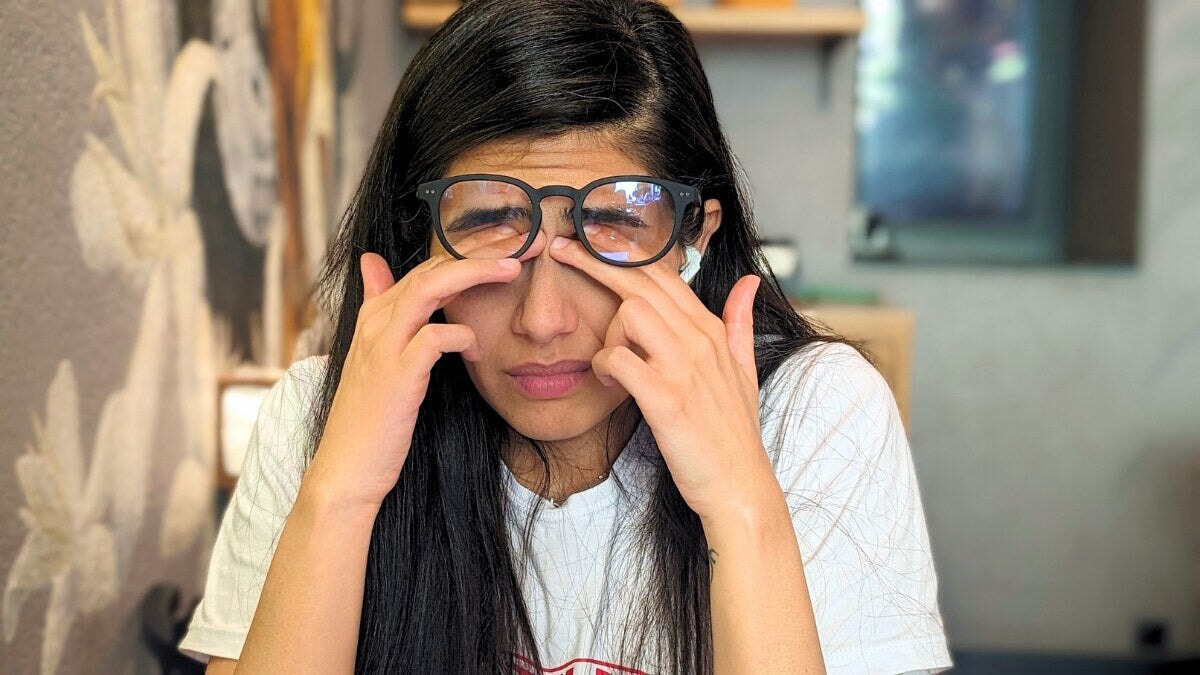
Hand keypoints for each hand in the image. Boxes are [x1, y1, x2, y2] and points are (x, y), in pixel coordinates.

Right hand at [308, 240, 520, 508]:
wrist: (348, 469)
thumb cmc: (372, 418)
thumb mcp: (373, 357)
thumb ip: (379, 309)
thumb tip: (372, 263)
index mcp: (374, 318)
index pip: (424, 268)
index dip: (466, 254)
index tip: (506, 250)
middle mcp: (376, 324)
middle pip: (430, 269)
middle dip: (478, 254)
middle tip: (520, 249)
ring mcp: (384, 348)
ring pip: (429, 289)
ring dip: (473, 274)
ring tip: (511, 270)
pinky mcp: (397, 376)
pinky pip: (434, 338)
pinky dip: (461, 335)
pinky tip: (478, 347)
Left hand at [548, 237, 777, 522]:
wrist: (739, 485)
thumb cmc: (733, 432)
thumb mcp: (745, 371)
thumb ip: (741, 322)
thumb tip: (750, 282)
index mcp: (712, 331)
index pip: (664, 275)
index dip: (624, 254)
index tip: (591, 242)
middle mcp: (700, 341)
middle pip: (642, 282)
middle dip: (596, 261)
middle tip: (561, 249)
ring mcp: (684, 368)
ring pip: (632, 312)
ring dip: (608, 331)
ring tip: (607, 362)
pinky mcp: (666, 398)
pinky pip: (620, 359)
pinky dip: (604, 365)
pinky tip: (605, 381)